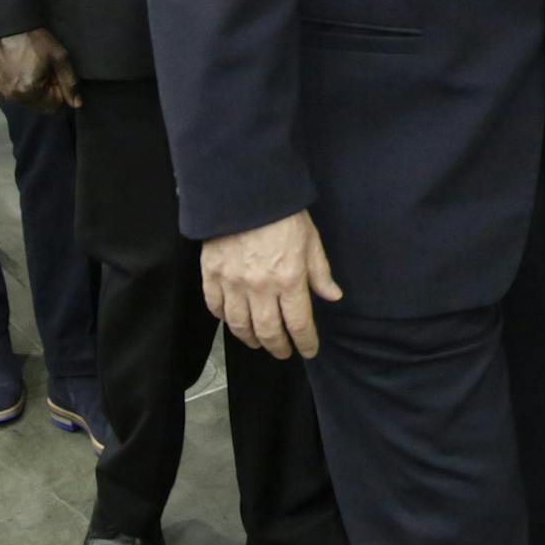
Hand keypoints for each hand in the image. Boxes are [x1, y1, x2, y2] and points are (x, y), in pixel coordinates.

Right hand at [0, 28, 80, 111]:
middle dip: (46, 93)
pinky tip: (19, 70)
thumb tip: (77, 104)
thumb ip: (69, 83)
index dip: (60, 93)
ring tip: (33, 70)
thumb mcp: (59, 58)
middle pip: (38, 105)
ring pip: (24, 101)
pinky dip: (18, 86)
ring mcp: (0, 92)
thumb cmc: (35, 40)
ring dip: (32, 91)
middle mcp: (12, 97)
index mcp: (29, 91)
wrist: (7, 27)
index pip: (53, 107)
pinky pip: (11, 94)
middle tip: (46, 72)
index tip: (57, 77)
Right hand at [200, 210, 342, 359]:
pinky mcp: (212, 275)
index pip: (299, 324)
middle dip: (278, 347)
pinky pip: (215, 307)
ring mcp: (233, 283)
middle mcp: (261, 288)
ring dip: (250, 339)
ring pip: (239, 325)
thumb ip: (320, 272)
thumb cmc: (283, 214)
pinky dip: (223, 319)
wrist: (246, 192)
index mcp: (290, 279)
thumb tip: (333, 296)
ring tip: (258, 342)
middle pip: (268, 332)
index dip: (305, 342)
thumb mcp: (311, 240)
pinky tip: (232, 320)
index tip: (309, 350)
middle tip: (283, 352)